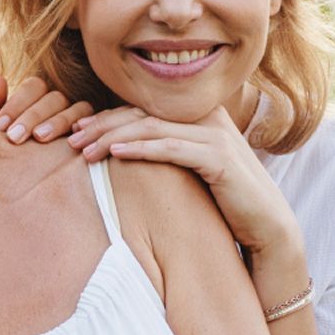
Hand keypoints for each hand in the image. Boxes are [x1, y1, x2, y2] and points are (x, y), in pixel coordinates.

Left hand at [0, 76, 92, 143]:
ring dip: (58, 122)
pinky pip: (95, 124)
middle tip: (15, 137)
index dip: (17, 103)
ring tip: (40, 139)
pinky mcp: (91, 135)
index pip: (33, 87)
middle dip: (33, 116)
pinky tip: (70, 143)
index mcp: (34, 99)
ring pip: (77, 109)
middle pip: (54, 98)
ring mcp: (78, 120)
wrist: (11, 189)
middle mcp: (58, 106)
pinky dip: (85, 128)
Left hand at [69, 105, 300, 254]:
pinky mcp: (219, 158)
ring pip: (151, 127)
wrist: (266, 226)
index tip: (74, 127)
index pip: (141, 109)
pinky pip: (171, 147)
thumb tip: (118, 152)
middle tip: (69, 138)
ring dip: (112, 137)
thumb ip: (162, 153)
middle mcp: (205, 118)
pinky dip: (141, 149)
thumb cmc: (220, 201)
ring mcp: (214, 135)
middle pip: (140, 113)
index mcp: (195, 116)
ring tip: (83, 150)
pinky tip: (115, 154)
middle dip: (100, 125)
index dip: (104, 117)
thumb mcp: (187, 170)